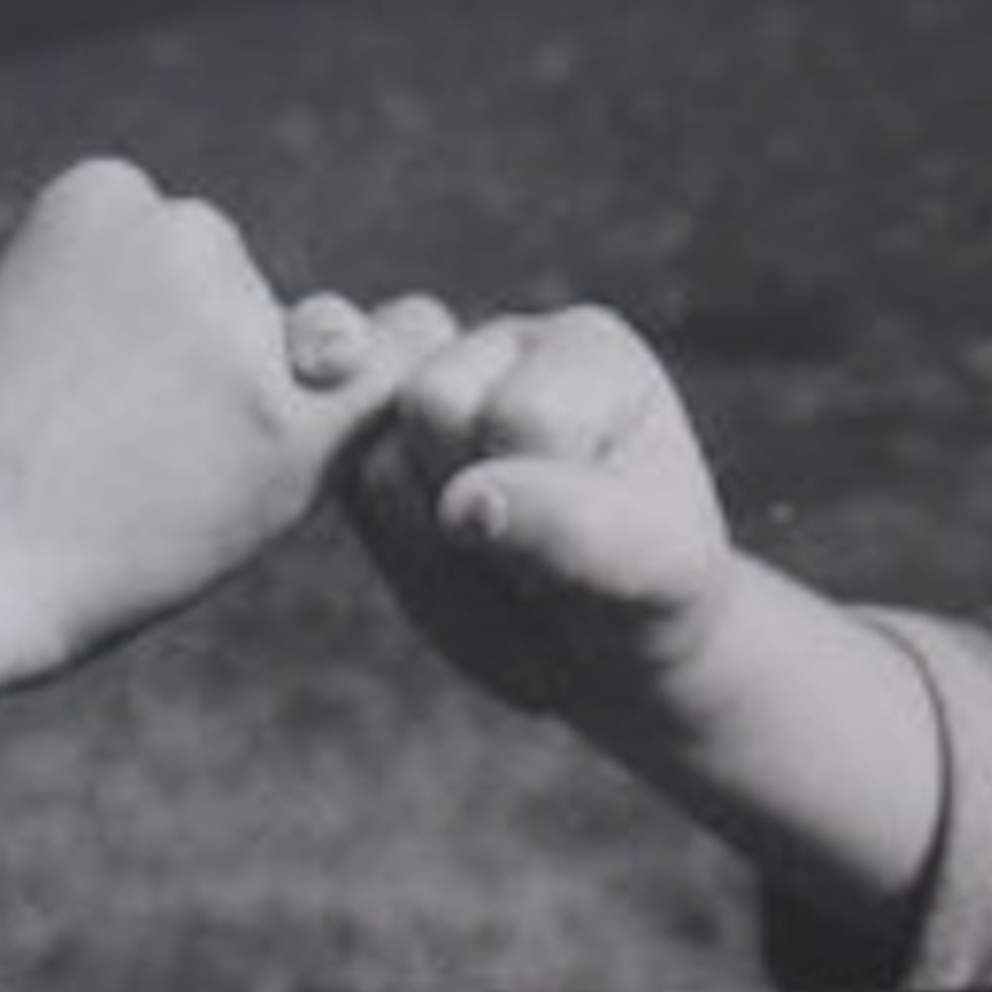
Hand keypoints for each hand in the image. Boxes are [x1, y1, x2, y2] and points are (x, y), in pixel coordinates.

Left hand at [0, 160, 450, 687]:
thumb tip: (336, 318)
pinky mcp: (106, 193)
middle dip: (224, 341)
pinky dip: (93, 250)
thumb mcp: (253, 511)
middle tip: (136, 429)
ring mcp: (183, 245)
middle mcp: (258, 323)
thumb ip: (317, 415)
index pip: (409, 336)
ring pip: (195, 253)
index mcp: (309, 423)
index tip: (322, 397)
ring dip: (153, 294)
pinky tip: (46, 322)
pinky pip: (127, 207)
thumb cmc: (100, 551)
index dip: (367, 361)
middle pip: (271, 301)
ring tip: (79, 387)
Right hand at [346, 305, 733, 725]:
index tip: (601, 544)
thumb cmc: (647, 596)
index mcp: (588, 348)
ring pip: (373, 457)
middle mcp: (499, 344)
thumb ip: (574, 529)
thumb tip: (464, 502)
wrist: (606, 646)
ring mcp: (424, 387)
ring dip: (434, 546)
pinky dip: (397, 550)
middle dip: (480, 517)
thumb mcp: (651, 571)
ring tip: (502, 566)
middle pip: (431, 406)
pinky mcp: (374, 443)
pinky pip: (339, 489)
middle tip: (540, 565)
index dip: (548, 510)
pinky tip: (455, 561)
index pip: (526, 416)